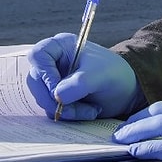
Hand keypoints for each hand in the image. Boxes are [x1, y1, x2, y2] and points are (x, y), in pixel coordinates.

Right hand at [25, 33, 141, 119]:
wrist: (126, 90)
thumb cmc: (114, 73)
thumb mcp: (99, 75)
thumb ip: (78, 83)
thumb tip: (57, 96)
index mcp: (60, 46)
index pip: (38, 55)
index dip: (44, 73)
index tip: (57, 90)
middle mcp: (53, 62)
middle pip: (35, 80)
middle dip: (52, 99)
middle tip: (72, 109)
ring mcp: (53, 80)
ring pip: (43, 98)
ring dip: (64, 110)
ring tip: (89, 110)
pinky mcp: (57, 97)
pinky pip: (52, 109)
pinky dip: (68, 115)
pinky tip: (88, 112)